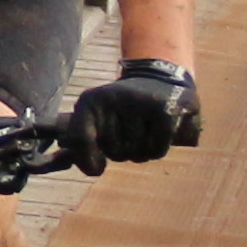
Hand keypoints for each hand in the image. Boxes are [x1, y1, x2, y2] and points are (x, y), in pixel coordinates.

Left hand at [77, 60, 199, 164]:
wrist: (159, 77)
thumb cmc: (122, 107)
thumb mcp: (96, 114)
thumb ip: (82, 140)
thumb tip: (83, 168)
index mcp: (91, 100)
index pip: (80, 138)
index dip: (87, 158)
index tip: (97, 168)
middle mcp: (113, 98)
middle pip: (114, 151)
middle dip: (121, 151)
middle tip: (128, 135)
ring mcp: (140, 103)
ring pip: (136, 153)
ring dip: (140, 152)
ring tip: (143, 133)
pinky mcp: (166, 110)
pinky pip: (157, 149)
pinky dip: (157, 150)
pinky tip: (157, 136)